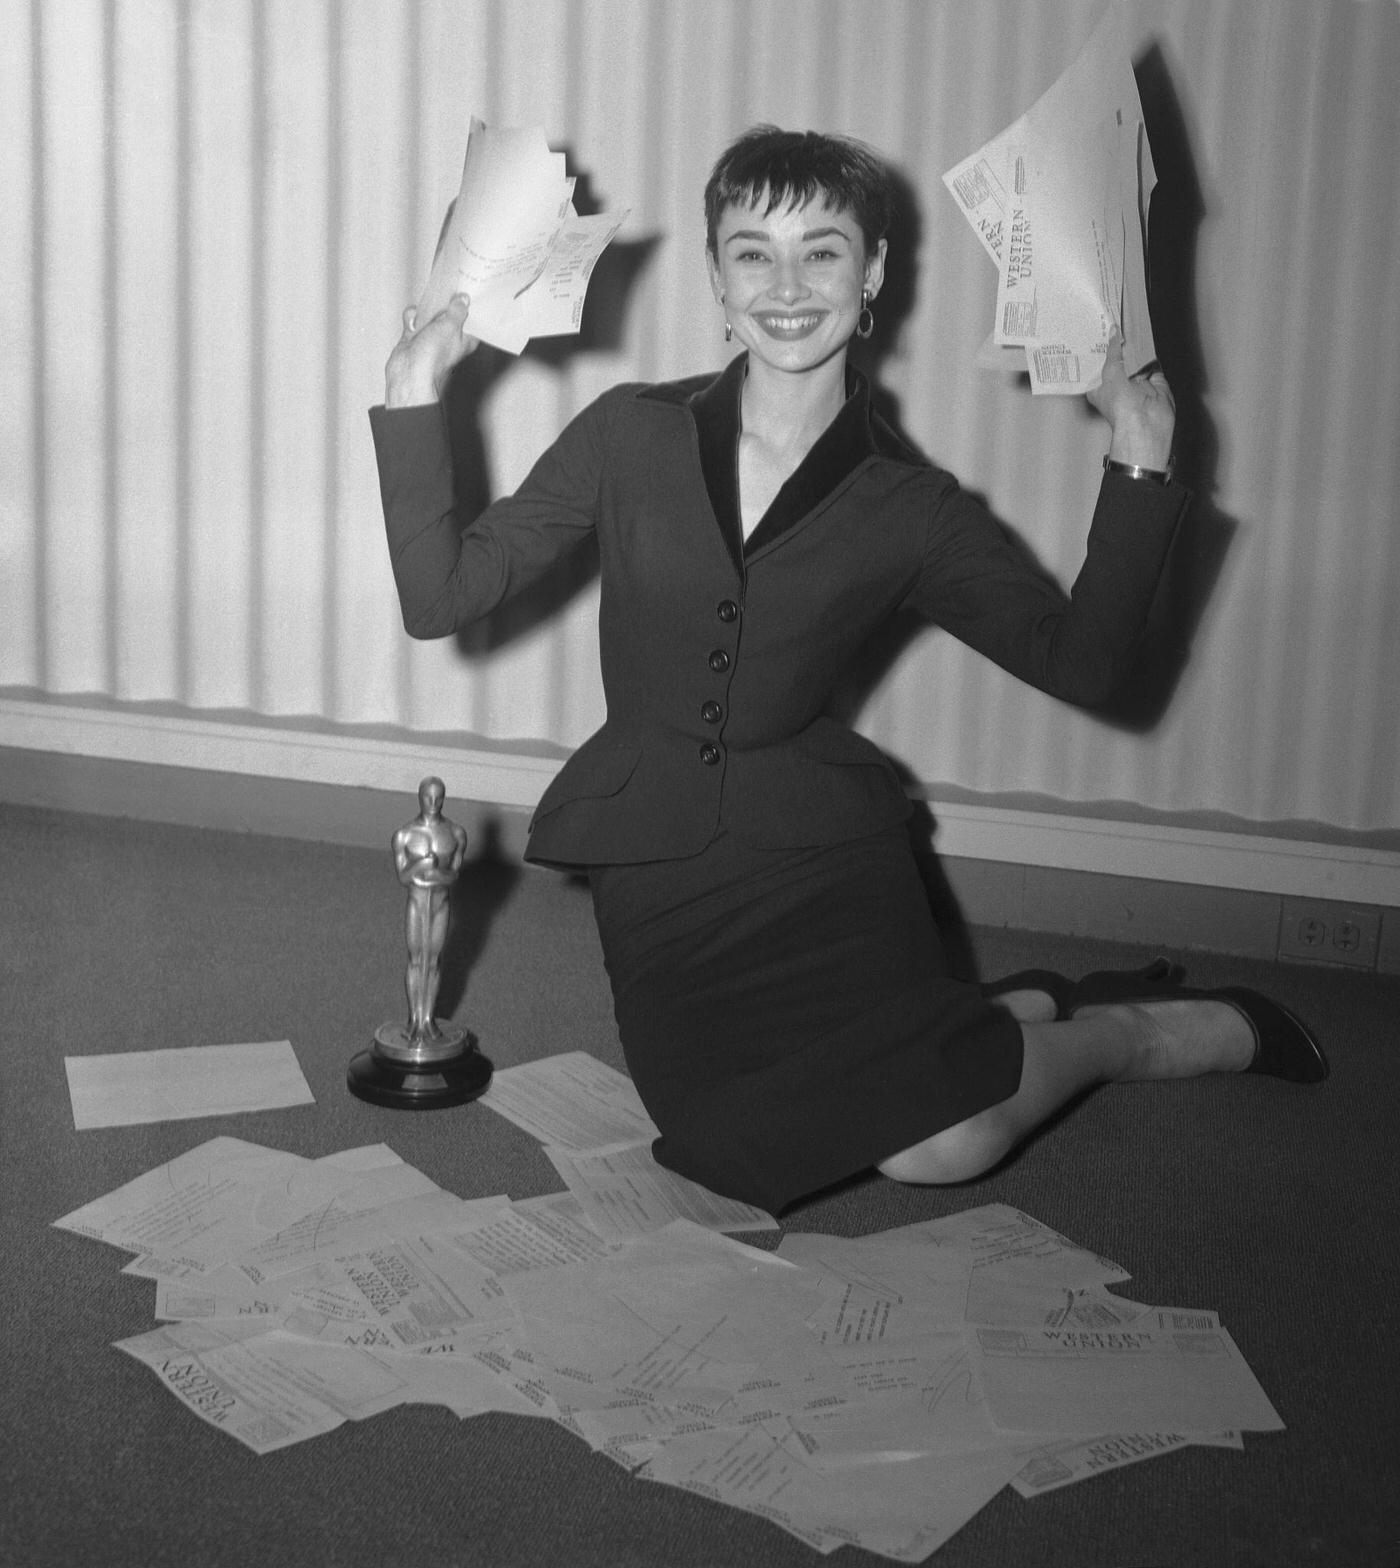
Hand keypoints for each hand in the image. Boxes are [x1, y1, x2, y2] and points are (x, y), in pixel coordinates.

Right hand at [384, 293, 478, 406]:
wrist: (409, 373)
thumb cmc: (433, 358)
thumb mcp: (450, 326)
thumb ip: (457, 310)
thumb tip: (463, 299)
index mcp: (465, 339)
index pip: (472, 318)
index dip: (471, 304)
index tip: (469, 287)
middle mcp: (449, 337)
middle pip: (449, 311)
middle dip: (445, 302)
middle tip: (446, 287)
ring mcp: (431, 337)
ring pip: (430, 313)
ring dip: (425, 311)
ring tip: (426, 316)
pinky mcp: (415, 337)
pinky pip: (414, 319)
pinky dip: (412, 318)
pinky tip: (413, 324)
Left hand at [1086, 331, 1175, 471]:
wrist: (1146, 421)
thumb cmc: (1121, 407)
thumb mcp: (1110, 372)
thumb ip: (1113, 351)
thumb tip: (1114, 333)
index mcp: (1099, 388)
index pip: (1096, 365)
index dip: (1096, 350)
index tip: (1095, 332)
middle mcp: (1117, 385)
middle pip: (1117, 359)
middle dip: (1116, 345)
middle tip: (1113, 324)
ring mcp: (1137, 382)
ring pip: (1136, 358)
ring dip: (1135, 347)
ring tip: (1129, 325)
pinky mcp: (1155, 380)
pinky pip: (1153, 361)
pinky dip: (1151, 352)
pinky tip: (1145, 337)